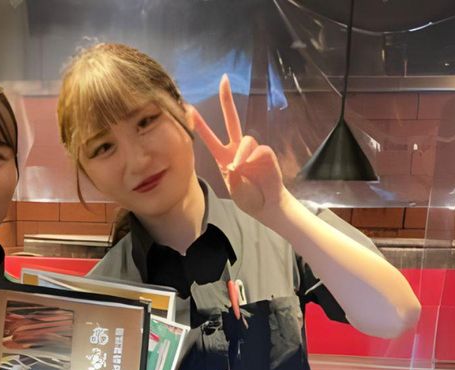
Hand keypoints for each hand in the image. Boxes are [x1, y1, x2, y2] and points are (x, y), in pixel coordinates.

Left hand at [192, 75, 291, 224]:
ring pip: (246, 140)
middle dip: (228, 100)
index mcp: (223, 157)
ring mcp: (251, 150)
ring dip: (242, 153)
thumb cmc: (247, 197)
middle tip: (224, 79)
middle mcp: (236, 149)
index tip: (188, 107)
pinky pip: (259, 149)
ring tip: (238, 168)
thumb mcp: (234, 190)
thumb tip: (236, 165)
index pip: (209, 137)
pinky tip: (251, 166)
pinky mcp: (266, 153)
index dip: (200, 123)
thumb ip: (233, 178)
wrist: (266, 205)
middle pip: (231, 120)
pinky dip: (252, 157)